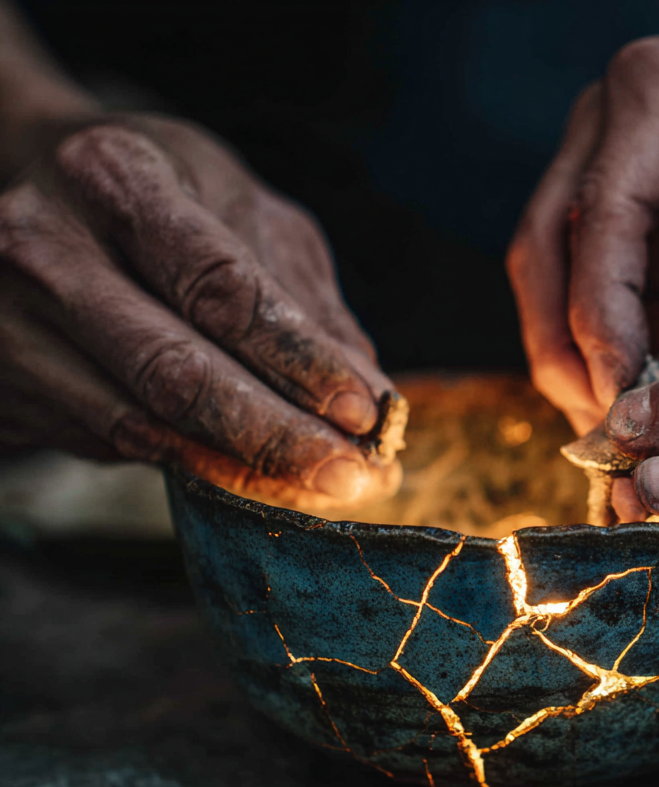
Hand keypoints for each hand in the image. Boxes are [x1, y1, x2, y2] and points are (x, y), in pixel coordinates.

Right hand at [0, 115, 399, 513]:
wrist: (27, 185)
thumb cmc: (156, 197)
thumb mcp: (241, 209)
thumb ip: (303, 298)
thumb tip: (371, 396)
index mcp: (118, 177)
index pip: (220, 288)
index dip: (298, 361)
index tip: (363, 413)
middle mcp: (43, 245)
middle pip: (172, 371)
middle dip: (274, 437)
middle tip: (350, 478)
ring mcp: (4, 319)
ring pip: (135, 425)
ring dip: (237, 469)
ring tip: (314, 487)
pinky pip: (106, 444)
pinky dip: (187, 465)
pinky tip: (242, 471)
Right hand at [507, 19, 658, 433]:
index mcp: (652, 94)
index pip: (597, 221)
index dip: (601, 320)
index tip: (622, 397)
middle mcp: (605, 129)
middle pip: (542, 253)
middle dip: (564, 349)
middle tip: (602, 426)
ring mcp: (604, 173)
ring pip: (551, 281)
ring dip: (574, 360)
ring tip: (615, 429)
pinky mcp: (623, 222)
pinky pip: (591, 296)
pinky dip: (605, 354)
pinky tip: (633, 401)